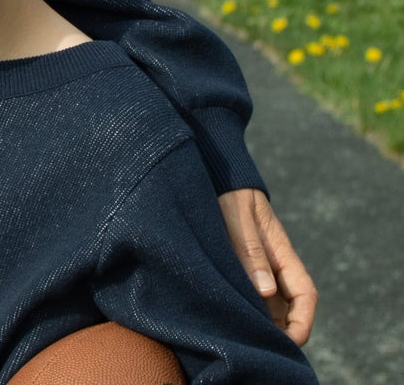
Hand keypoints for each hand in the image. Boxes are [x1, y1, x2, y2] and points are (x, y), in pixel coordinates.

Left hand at [218, 188, 315, 345]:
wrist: (220, 178)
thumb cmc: (232, 197)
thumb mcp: (239, 221)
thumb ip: (252, 252)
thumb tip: (266, 291)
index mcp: (284, 255)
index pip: (306, 296)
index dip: (303, 322)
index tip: (290, 342)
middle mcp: (277, 266)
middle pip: (290, 308)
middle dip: (283, 331)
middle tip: (262, 349)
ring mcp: (262, 268)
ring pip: (271, 306)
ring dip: (264, 322)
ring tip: (245, 338)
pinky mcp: (244, 268)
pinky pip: (253, 295)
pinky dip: (248, 308)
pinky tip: (233, 317)